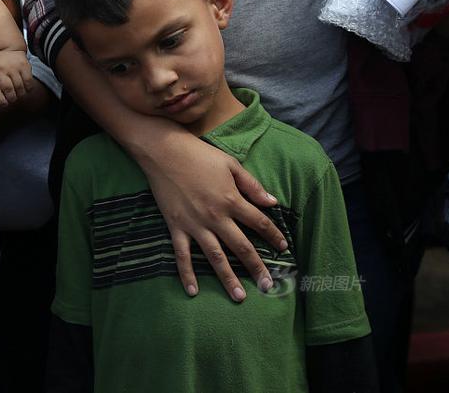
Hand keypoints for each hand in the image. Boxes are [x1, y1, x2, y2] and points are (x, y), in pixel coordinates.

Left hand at [0, 49, 33, 104]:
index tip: (5, 104)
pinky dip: (28, 88)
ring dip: (20, 95)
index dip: (1, 101)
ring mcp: (13, 67)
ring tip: (19, 94)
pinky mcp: (24, 65)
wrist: (5, 49)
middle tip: (13, 99)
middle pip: (9, 90)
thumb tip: (3, 103)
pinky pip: (29, 82)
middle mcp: (2, 70)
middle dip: (12, 98)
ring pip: (20, 87)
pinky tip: (25, 88)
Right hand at [55, 41, 285, 300]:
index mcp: (232, 199)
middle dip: (257, 267)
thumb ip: (252, 186)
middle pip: (241, 247)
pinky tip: (192, 291)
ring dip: (228, 278)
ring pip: (215, 256)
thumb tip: (273, 203)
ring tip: (239, 297)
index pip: (259, 223)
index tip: (284, 249)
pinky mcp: (176, 226)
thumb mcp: (231, 164)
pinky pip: (182, 255)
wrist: (163, 151)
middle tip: (268, 287)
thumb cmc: (199, 154)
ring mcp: (194, 224)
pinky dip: (187, 273)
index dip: (274, 236)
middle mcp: (216, 216)